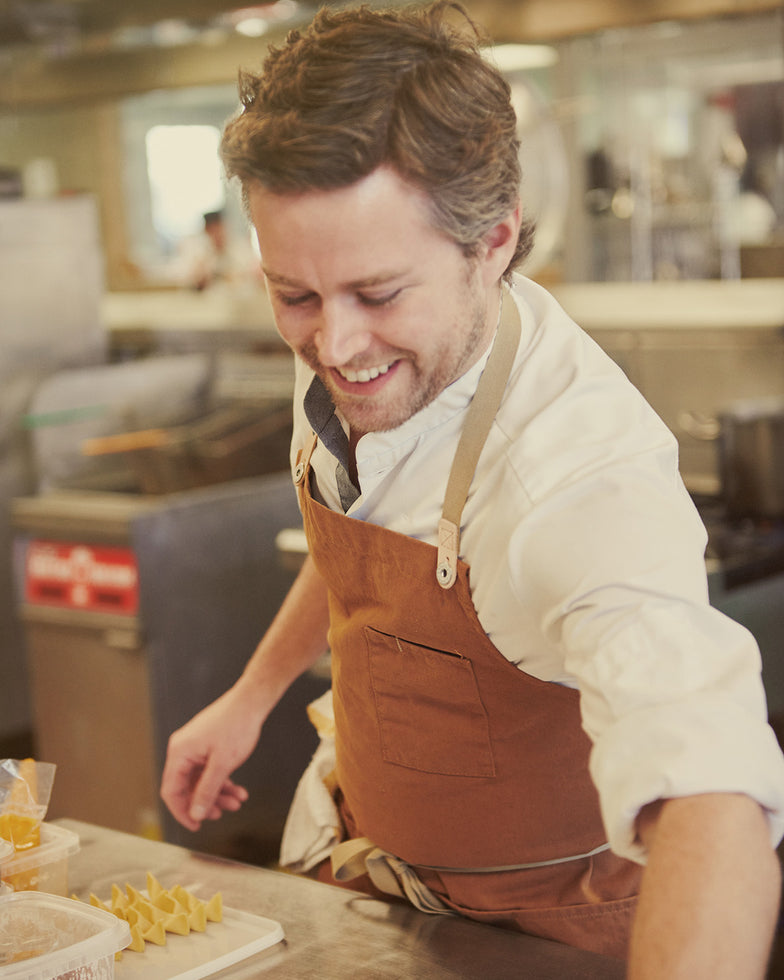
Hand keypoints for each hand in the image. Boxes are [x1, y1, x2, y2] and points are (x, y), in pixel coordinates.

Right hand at [160, 683, 265, 831]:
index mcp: (180, 752)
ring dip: (218, 793)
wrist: (251, 702)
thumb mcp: (223, 764)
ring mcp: (195, 748)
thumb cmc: (236, 725)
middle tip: (222, 813)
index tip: (197, 826)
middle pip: (187, 787)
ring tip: (237, 802)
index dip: (182, 812)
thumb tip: (196, 814)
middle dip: (205, 802)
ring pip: (201, 780)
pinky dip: (223, 781)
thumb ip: (207, 790)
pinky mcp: (206, 746)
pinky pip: (210, 770)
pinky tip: (238, 791)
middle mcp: (183, 750)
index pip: (172, 791)